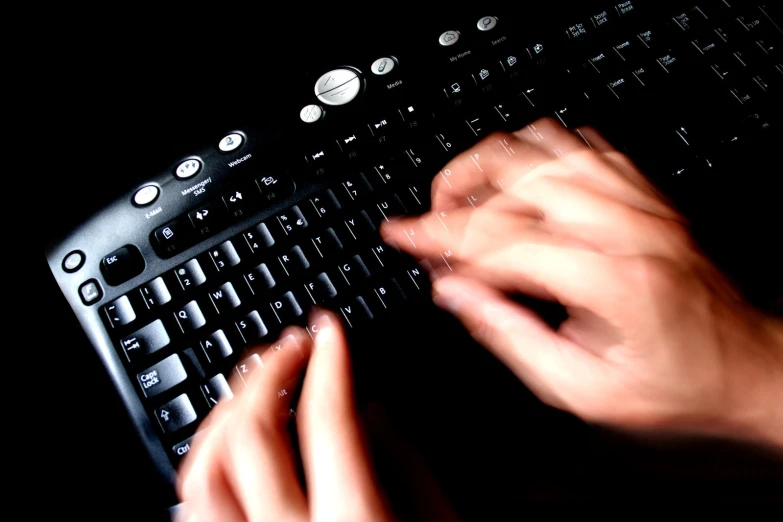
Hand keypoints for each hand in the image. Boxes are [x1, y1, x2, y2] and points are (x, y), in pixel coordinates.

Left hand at [178, 313, 392, 520]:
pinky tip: (225, 445)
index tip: (328, 331)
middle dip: (269, 371)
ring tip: (253, 384)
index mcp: (349, 520)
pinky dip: (204, 462)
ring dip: (226, 412)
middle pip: (251, 434)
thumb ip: (405, 467)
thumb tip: (371, 409)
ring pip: (204, 469)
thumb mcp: (437, 518)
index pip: (326, 419)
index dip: (328, 362)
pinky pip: (191, 507)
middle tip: (291, 344)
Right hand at [383, 119, 782, 448]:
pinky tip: (521, 180)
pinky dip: (537, 151)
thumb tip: (455, 294)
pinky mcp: (647, 192)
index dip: (435, 235)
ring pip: (543, 142)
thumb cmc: (679, 385)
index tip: (400, 235)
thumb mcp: (582, 389)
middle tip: (430, 219)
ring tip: (465, 192)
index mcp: (607, 277)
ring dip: (490, 161)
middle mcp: (623, 225)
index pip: (497, 237)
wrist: (751, 366)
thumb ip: (509, 335)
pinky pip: (582, 142)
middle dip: (453, 187)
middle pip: (514, 169)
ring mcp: (638, 201)